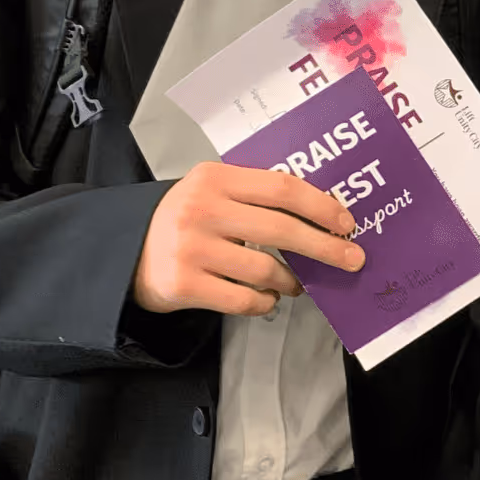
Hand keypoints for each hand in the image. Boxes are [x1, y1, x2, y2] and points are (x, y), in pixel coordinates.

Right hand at [132, 162, 363, 316]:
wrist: (127, 251)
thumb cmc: (186, 220)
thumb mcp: (213, 191)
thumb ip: (256, 195)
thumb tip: (323, 215)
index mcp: (215, 178)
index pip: (281, 187)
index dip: (321, 206)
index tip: (347, 222)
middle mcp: (202, 210)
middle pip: (281, 229)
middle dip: (325, 247)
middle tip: (352, 259)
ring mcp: (191, 249)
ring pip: (265, 269)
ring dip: (292, 279)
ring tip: (297, 282)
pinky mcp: (184, 285)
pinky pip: (244, 300)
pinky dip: (265, 301)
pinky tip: (268, 296)